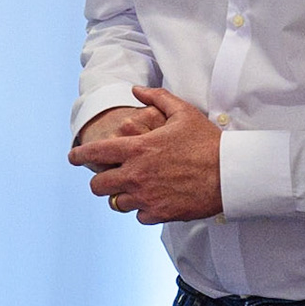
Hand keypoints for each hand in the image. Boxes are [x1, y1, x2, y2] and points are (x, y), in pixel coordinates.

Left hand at [68, 86, 222, 222]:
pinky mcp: (159, 213)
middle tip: (107, 177)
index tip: (73, 157)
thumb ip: (157, 97)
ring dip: (121, 196)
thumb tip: (137, 89)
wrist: (231, 173)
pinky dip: (142, 210)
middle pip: (98, 185)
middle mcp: (135, 174)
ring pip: (116, 203)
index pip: (95, 153)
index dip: (79, 156)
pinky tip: (152, 200)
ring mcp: (146, 196)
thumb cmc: (208, 141)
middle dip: (100, 180)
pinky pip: (138, 216)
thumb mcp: (183, 112)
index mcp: (137, 148)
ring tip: (132, 189)